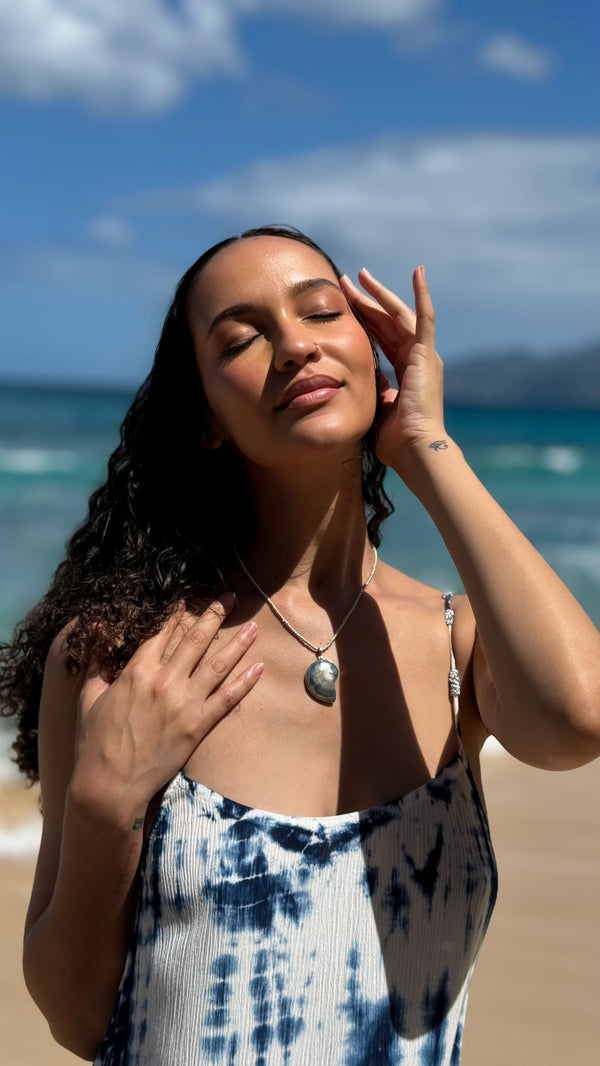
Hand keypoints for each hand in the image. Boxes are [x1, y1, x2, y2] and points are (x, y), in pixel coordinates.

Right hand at [73, 599, 262, 818]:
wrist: (110, 784)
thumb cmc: (95, 742)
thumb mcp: (89, 696)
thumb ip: (96, 660)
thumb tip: (96, 627)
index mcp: (137, 671)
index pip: (162, 633)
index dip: (177, 613)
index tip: (190, 598)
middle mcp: (165, 681)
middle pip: (196, 639)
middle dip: (215, 615)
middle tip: (231, 598)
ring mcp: (185, 703)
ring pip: (218, 664)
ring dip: (239, 643)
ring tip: (254, 626)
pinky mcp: (198, 726)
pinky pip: (227, 698)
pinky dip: (245, 682)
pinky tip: (259, 668)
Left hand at [340, 266, 444, 470]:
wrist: (415, 449)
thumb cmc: (398, 440)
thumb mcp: (379, 408)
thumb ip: (375, 390)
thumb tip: (363, 380)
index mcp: (407, 372)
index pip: (383, 338)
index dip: (366, 321)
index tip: (347, 305)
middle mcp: (418, 360)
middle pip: (388, 322)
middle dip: (368, 301)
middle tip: (348, 281)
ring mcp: (424, 356)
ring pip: (400, 315)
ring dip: (381, 294)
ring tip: (362, 275)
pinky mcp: (427, 355)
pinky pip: (425, 318)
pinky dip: (422, 295)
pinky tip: (418, 272)